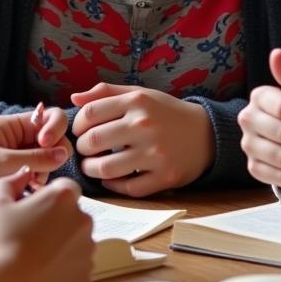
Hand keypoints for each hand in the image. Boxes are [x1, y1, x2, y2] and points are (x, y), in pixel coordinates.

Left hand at [0, 111, 71, 230]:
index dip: (55, 129)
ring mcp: (16, 165)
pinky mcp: (13, 185)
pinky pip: (36, 183)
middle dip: (52, 155)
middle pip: (51, 142)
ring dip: (44, 175)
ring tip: (30, 185)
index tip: (47, 143)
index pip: (47, 118)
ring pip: (46, 165)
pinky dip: (37, 189)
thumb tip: (64, 153)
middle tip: (40, 170)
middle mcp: (16, 143)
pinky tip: (28, 195)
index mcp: (11, 127)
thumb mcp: (2, 160)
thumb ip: (38, 157)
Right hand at [0, 168, 94, 281]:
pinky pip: (77, 266)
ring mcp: (88, 249)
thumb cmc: (1, 244)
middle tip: (30, 235)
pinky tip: (43, 273)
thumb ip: (9, 182)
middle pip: (72, 214)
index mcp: (64, 197)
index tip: (33, 210)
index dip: (48, 197)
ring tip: (34, 257)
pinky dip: (64, 268)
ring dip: (61, 244)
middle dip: (56, 221)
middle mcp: (83, 219)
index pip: (64, 187)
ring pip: (76, 240)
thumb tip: (22, 174)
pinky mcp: (86, 275)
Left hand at [71, 83, 213, 195]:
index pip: (90, 113)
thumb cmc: (165, 112)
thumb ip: (106, 93)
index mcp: (137, 101)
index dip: (77, 125)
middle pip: (93, 141)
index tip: (80, 131)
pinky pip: (128, 188)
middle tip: (85, 151)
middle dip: (82, 149)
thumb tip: (74, 100)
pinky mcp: (164, 176)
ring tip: (93, 166)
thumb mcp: (140, 94)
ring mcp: (155, 153)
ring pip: (106, 168)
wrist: (206, 133)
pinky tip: (112, 178)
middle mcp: (145, 125)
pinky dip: (113, 185)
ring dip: (92, 170)